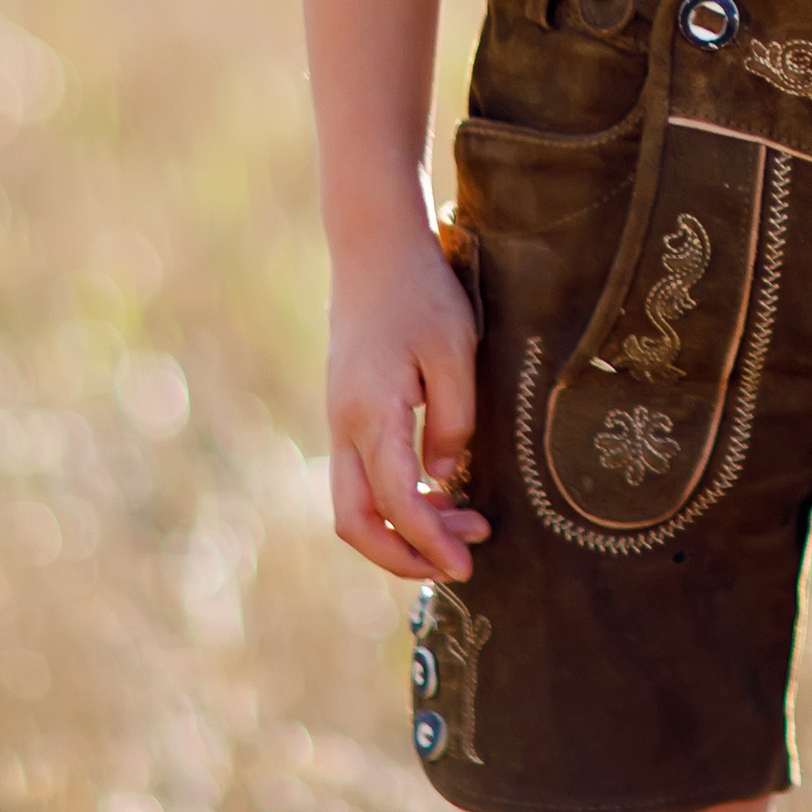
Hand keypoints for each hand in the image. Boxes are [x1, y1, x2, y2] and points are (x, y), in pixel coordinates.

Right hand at [323, 224, 486, 582]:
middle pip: (356, 520)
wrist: (374, 248)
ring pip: (357, 502)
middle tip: (462, 561)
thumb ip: (453, 420)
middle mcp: (345, 426)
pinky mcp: (350, 412)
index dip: (430, 540)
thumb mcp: (455, 350)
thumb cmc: (420, 291)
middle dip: (403, 556)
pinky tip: (442, 490)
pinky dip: (398, 499)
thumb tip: (445, 477)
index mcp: (370, 414)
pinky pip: (365, 475)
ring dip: (404, 527)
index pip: (397, 500)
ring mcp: (341, 421)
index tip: (467, 563)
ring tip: (469, 524)